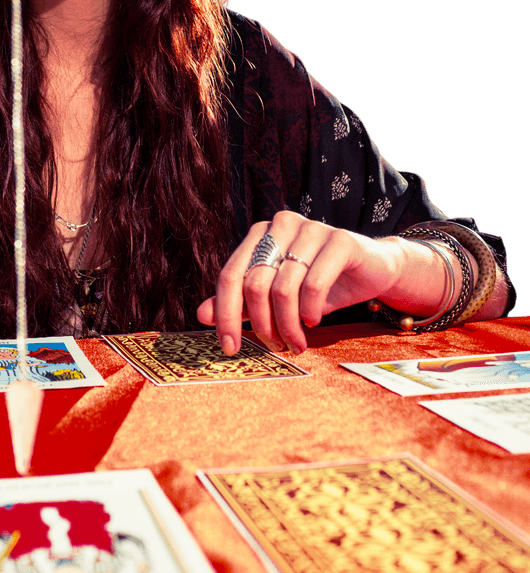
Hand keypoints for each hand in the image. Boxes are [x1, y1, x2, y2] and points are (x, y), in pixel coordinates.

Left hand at [197, 210, 407, 354]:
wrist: (372, 271)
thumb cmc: (320, 285)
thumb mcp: (275, 298)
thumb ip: (240, 302)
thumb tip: (201, 314)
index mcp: (259, 234)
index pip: (229, 276)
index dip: (225, 315)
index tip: (230, 348)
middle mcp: (280, 225)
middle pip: (255, 285)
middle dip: (263, 325)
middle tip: (276, 347)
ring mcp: (311, 228)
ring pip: (284, 288)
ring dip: (289, 326)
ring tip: (297, 342)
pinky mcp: (340, 239)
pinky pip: (314, 282)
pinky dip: (311, 310)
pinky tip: (315, 321)